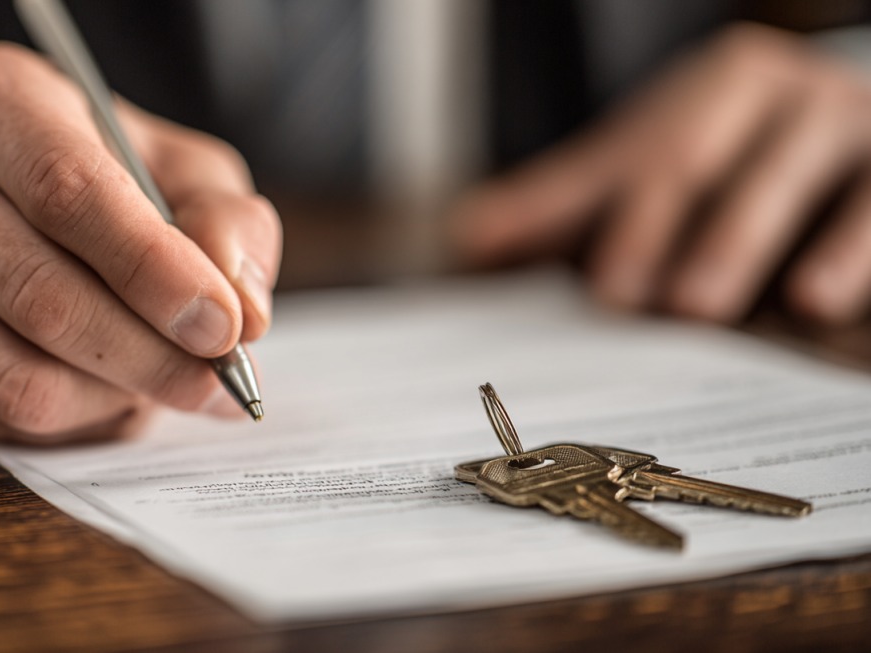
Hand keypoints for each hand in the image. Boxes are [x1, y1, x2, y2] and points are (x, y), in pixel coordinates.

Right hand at [0, 43, 281, 442]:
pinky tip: (98, 391)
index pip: (69, 194)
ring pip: (17, 379)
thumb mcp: (166, 165)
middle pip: (43, 299)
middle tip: (214, 382)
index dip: (155, 272)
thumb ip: (222, 220)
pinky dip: (71, 423)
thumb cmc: (80, 180)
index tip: (223, 327)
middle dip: (151, 358)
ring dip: (113, 401)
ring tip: (157, 383)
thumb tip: (244, 313)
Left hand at [451, 23, 870, 324]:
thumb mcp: (647, 177)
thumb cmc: (733, 170)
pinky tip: (818, 303)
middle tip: (643, 304)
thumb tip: (467, 238)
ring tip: (703, 305)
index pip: (660, 153)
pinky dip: (851, 252)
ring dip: (744, 245)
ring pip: (793, 180)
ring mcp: (850, 126)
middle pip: (718, 162)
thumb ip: (563, 205)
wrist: (852, 149)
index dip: (627, 220)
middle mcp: (788, 95)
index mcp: (720, 86)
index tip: (604, 289)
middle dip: (670, 234)